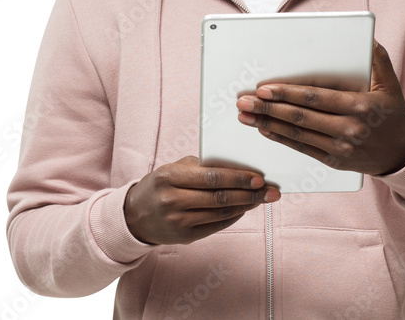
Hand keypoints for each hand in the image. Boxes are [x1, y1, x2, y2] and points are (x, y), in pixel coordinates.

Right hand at [123, 155, 280, 245]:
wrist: (135, 215)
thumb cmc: (161, 185)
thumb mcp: (174, 169)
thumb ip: (201, 166)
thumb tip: (236, 167)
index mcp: (170, 177)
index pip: (211, 177)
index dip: (237, 178)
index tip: (259, 177)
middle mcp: (172, 200)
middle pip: (219, 197)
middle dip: (249, 193)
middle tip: (269, 190)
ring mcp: (178, 221)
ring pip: (220, 213)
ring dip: (245, 206)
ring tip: (261, 198)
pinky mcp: (184, 237)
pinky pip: (215, 226)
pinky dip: (233, 217)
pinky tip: (244, 209)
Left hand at [235, 40, 404, 176]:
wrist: (403, 153)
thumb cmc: (393, 113)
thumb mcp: (390, 83)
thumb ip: (377, 58)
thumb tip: (366, 35)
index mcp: (358, 105)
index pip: (315, 98)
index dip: (287, 93)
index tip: (264, 88)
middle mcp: (347, 128)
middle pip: (300, 117)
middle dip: (269, 108)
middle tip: (244, 101)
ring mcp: (340, 148)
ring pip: (297, 134)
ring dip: (268, 124)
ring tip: (246, 115)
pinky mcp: (334, 161)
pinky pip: (302, 149)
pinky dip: (281, 139)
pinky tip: (265, 129)